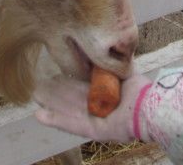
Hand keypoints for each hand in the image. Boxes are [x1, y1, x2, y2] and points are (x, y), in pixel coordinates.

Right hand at [34, 74, 150, 142]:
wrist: (147, 106)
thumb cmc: (137, 89)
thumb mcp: (121, 72)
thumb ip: (109, 65)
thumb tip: (100, 51)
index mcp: (104, 93)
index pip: (81, 87)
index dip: (67, 82)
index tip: (53, 75)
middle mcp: (98, 106)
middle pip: (71, 99)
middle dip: (55, 93)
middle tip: (38, 86)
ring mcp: (94, 119)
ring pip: (67, 110)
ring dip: (51, 104)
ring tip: (35, 96)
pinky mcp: (92, 131)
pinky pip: (71, 125)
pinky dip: (55, 120)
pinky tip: (39, 114)